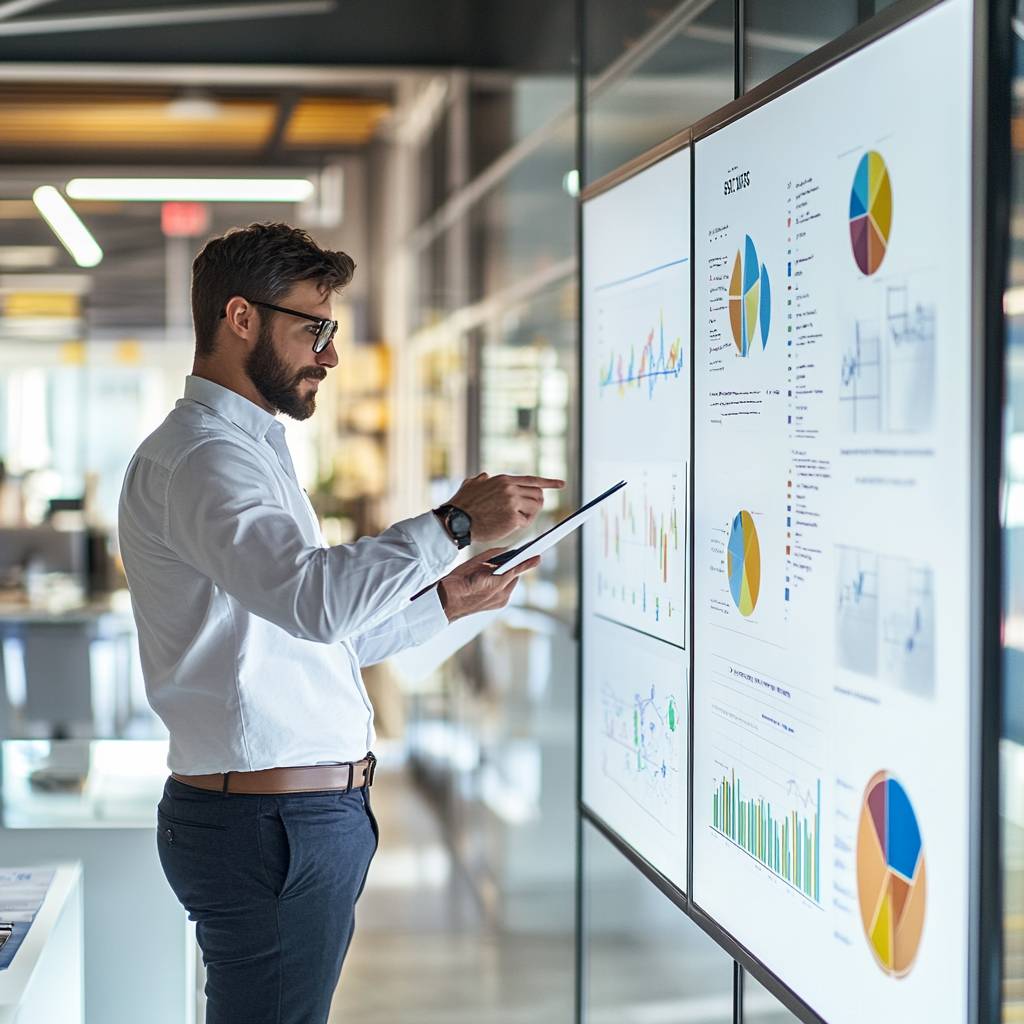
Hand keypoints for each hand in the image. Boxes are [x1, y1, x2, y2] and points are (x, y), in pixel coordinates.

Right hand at [437, 548, 540, 622]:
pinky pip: (506, 591)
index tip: (537, 556)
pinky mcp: (498, 605)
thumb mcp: (475, 563)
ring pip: (511, 583)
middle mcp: (502, 595)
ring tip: (508, 565)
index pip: (516, 569)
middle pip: (514, 576)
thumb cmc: (458, 581)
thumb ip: (492, 556)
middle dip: (514, 567)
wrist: (446, 602)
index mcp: (497, 584)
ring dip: (509, 576)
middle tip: (521, 555)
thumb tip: (506, 550)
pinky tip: (499, 577)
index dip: (524, 561)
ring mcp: (501, 601)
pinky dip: (505, 583)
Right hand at [446, 472, 564, 541]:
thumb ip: (483, 479)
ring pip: (535, 508)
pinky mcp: (513, 518)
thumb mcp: (472, 484)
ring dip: (530, 515)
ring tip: (517, 520)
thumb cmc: (462, 505)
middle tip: (528, 512)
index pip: (532, 480)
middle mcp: (511, 489)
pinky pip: (526, 522)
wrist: (456, 520)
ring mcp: (513, 503)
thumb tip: (486, 477)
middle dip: (536, 504)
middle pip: (538, 496)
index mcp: (504, 480)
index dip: (549, 482)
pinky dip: (521, 525)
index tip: (562, 484)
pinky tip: (509, 526)